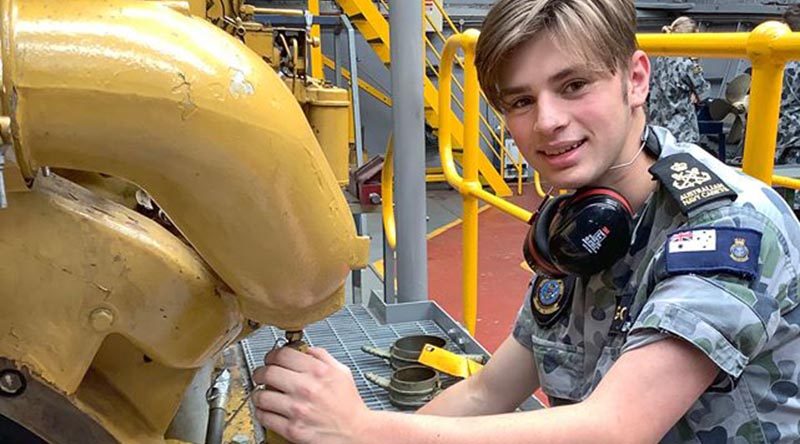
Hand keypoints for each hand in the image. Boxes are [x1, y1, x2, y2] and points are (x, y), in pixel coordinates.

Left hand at [251, 347, 370, 443]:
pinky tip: (267, 410)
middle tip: (260, 374)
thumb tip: (305, 348)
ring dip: (258, 394)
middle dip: (259, 372)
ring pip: (262, 396)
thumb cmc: (349, 404)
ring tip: (262, 394)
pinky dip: (261, 412)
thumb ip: (322, 356)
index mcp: (318, 372)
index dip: (272, 354)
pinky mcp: (293, 429)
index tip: (270, 358)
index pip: (282, 354)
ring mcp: (297, 410)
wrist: (355, 432)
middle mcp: (306, 389)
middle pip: (268, 372)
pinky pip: (265, 417)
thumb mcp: (342, 372)